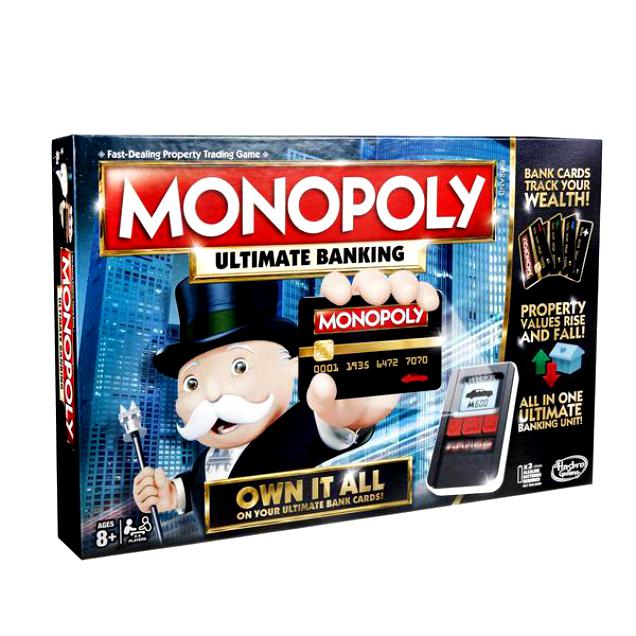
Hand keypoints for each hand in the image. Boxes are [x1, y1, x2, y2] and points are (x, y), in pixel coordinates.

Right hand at [133, 467, 176, 512]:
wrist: (168, 498)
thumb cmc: (162, 486)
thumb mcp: (162, 476)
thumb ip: (159, 474)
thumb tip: (158, 484)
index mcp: (138, 479)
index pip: (146, 471)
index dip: (155, 473)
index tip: (156, 478)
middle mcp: (136, 489)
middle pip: (147, 481)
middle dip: (156, 483)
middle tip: (157, 487)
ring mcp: (138, 499)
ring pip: (148, 491)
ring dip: (156, 492)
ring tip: (156, 494)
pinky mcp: (142, 507)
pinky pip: (151, 500)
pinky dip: (156, 499)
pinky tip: (156, 500)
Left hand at [306, 269, 439, 430]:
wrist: (365, 414)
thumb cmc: (339, 400)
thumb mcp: (324, 403)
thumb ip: (319, 396)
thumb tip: (322, 384)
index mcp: (332, 322)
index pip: (331, 290)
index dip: (336, 286)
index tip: (342, 297)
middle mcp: (359, 313)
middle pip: (366, 281)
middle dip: (374, 283)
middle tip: (379, 297)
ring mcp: (385, 318)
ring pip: (394, 284)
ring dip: (403, 283)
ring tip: (410, 297)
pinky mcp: (408, 328)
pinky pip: (419, 301)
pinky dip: (426, 296)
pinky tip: (428, 304)